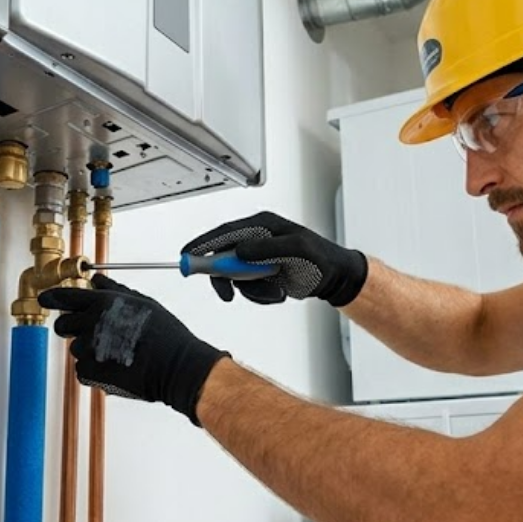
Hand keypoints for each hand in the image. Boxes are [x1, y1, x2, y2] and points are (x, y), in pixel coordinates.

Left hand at [38, 275, 228, 424]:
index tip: (44, 298)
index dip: (52, 297)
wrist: (175, 366)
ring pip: (76, 348)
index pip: (66, 297)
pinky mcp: (89, 371)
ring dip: (89, 350)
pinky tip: (116, 365)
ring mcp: (88, 348)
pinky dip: (95, 369)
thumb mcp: (141, 302)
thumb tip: (97, 280)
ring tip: (117, 352)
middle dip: (72, 327)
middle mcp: (92, 323)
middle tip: (93, 332)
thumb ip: (114, 290)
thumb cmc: (165, 334)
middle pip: (63, 324)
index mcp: (103, 303)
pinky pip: (82, 369)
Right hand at [181, 211, 367, 306]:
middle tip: (227, 294)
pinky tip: (278, 293)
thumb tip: (240, 250)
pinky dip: (260, 296)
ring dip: (251, 290)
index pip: (225, 232)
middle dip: (224, 277)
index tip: (187, 256)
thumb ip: (267, 249)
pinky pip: (247, 288)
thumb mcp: (297, 250)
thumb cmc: (322, 259)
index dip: (203, 244)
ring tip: (274, 292)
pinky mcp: (261, 273)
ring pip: (235, 276)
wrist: (335, 278)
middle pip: (224, 256)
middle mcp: (257, 239)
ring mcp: (258, 257)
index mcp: (263, 225)